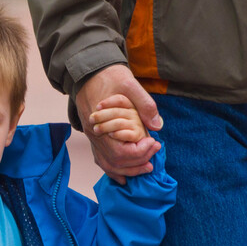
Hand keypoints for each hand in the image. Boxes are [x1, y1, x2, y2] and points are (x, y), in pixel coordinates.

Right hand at [75, 64, 160, 181]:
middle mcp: (94, 134)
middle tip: (155, 152)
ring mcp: (92, 136)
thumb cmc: (108, 76)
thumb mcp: (129, 83)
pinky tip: (125, 175)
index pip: (120, 152)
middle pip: (115, 161)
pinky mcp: (94, 136)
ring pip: (107, 164)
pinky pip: (101, 159)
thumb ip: (144, 104)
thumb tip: (157, 126)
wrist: (89, 70)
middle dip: (138, 162)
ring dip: (128, 169)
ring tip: (146, 166)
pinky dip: (114, 170)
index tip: (155, 143)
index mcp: (101, 124)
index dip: (140, 152)